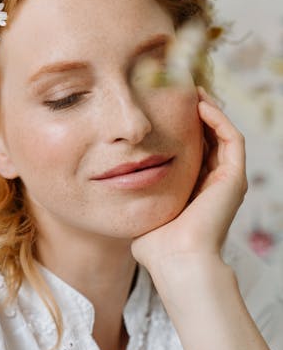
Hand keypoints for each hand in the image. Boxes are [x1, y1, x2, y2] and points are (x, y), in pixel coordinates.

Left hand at [131, 87, 247, 278]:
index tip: (161, 105)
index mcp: (195, 189)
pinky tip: (199, 104)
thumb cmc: (154, 242)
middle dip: (194, 111)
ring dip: (208, 108)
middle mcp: (214, 183)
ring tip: (190, 90)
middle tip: (177, 89)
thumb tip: (114, 180)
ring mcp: (227, 180)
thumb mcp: (142, 207)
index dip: (179, 125)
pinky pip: (232, 138)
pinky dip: (218, 118)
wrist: (176, 259)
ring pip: (222, 132)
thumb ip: (133, 193)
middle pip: (208, 136)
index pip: (191, 147)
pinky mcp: (234, 177)